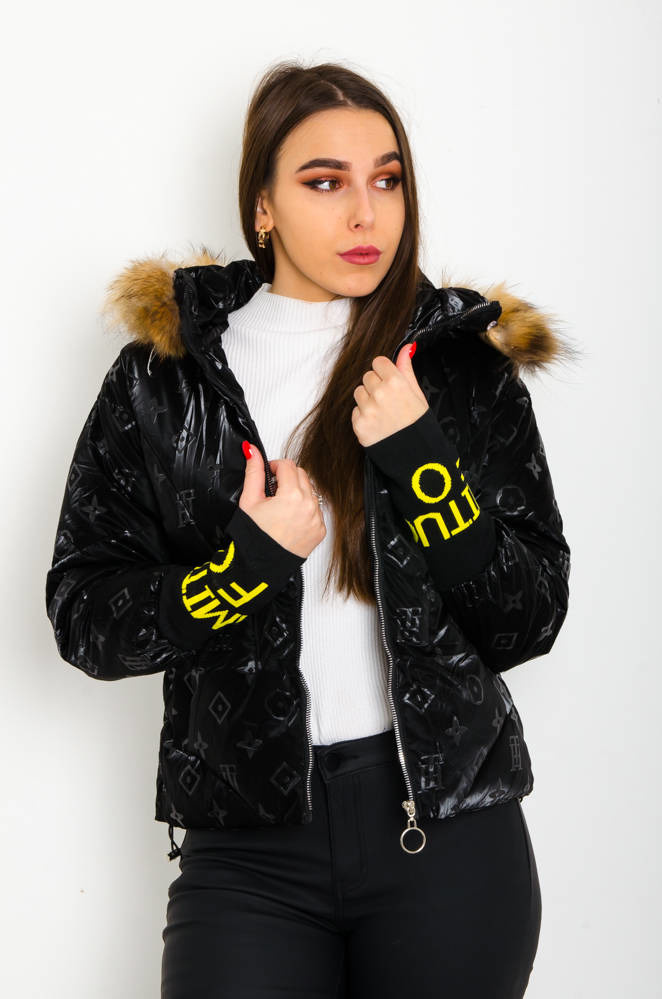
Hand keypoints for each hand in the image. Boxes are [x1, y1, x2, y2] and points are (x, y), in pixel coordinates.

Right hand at [238, 444, 325, 558]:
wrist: (259, 565)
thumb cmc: (253, 536)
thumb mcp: (249, 500)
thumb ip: (254, 471)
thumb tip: (252, 451)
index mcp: (291, 496)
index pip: (288, 465)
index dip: (275, 467)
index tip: (268, 475)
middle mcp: (309, 506)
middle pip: (301, 475)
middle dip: (287, 478)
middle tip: (272, 491)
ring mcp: (317, 519)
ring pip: (310, 491)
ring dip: (297, 492)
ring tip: (280, 507)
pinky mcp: (320, 530)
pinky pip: (315, 509)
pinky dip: (304, 509)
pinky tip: (289, 518)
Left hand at [351, 342, 429, 447]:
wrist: (416, 456)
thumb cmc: (419, 424)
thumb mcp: (418, 394)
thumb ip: (406, 369)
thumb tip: (405, 348)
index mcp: (396, 382)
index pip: (378, 362)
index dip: (384, 372)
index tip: (390, 382)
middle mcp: (379, 393)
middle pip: (367, 376)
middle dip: (375, 385)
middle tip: (388, 401)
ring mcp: (367, 409)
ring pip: (359, 393)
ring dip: (367, 400)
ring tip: (383, 413)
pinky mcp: (359, 424)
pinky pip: (355, 411)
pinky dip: (364, 417)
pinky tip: (377, 424)